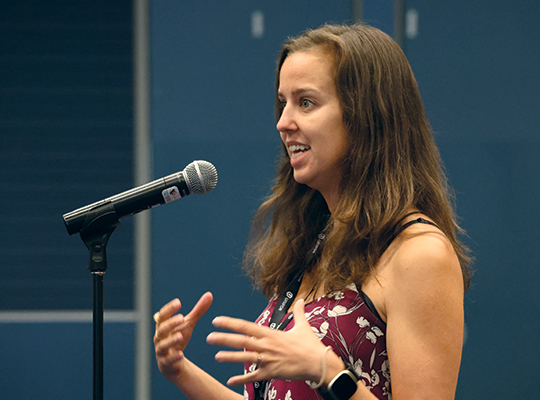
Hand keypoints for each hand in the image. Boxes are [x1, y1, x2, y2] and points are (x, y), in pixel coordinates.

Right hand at [154, 292, 212, 380]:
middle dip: (171, 323)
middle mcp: (160, 337)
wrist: (174, 361)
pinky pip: (167, 360)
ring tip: (181, 335)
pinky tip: (181, 354)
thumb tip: (209, 294)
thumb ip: (198, 310)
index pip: (163, 315)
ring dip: (171, 340)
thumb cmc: (179, 337)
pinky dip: (173, 357)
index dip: (169, 309)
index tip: (179, 302)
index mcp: (163, 326)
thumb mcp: (189, 324)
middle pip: (161, 329)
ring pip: (163, 345)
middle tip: (182, 318)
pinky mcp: (165, 363)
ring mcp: (161, 351)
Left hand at [207, 299, 330, 385]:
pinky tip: (231, 380)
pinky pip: (254, 377)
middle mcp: (267, 345)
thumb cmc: (311, 345)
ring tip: (216, 356)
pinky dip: (242, 379)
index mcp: (271, 333)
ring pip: (245, 358)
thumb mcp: (303, 326)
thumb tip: (300, 300)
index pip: (246, 326)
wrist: (319, 363)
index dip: (230, 323)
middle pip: (241, 341)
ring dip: (230, 358)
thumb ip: (298, 312)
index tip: (217, 320)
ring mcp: (269, 360)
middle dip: (224, 339)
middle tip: (209, 337)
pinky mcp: (272, 373)